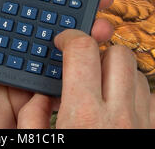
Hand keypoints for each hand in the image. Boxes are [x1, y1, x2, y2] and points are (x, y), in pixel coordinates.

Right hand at [18, 29, 154, 128]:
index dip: (70, 37)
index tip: (64, 42)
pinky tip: (120, 105)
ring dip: (118, 73)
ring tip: (100, 87)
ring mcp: (140, 124)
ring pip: (137, 73)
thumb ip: (31, 116)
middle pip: (118, 54)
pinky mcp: (152, 131)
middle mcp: (118, 116)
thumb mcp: (35, 146)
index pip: (83, 49)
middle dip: (99, 51)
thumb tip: (37, 96)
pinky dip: (136, 94)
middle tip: (84, 65)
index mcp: (83, 116)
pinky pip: (152, 98)